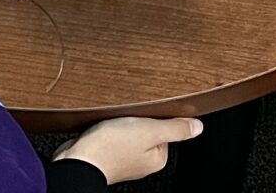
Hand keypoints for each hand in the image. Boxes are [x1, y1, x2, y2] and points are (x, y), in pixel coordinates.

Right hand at [60, 116, 204, 184]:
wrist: (77, 158)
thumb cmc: (110, 147)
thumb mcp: (149, 131)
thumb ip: (175, 128)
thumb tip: (197, 127)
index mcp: (156, 159)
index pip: (164, 128)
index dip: (154, 115)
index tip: (145, 112)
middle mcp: (141, 162)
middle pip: (146, 129)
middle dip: (137, 118)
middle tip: (127, 116)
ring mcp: (123, 158)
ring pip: (128, 131)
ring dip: (121, 121)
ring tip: (113, 121)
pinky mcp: (106, 153)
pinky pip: (112, 135)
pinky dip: (108, 128)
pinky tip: (103, 126)